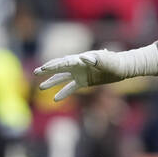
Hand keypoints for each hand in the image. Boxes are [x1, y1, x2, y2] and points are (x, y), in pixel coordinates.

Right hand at [35, 46, 156, 100]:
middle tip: (35, 72)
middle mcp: (78, 66)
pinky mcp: (84, 82)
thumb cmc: (114, 62)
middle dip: (47, 70)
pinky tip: (56, 99)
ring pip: (62, 78)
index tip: (42, 69)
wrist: (122, 67)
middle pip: (59, 68)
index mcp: (80, 59)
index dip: (53, 66)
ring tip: (41, 88)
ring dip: (52, 82)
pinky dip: (64, 93)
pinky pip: (71, 87)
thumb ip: (96, 59)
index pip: (64, 63)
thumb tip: (84, 57)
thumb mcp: (106, 61)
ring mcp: (80, 74)